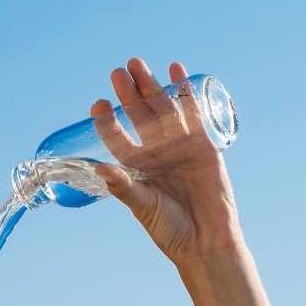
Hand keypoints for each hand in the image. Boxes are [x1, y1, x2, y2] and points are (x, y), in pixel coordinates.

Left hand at [90, 57, 247, 268]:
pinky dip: (184, 91)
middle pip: (138, 116)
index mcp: (135, 167)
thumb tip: (99, 169)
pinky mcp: (202, 143)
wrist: (206, 240)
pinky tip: (175, 69)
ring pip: (162, 109)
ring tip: (137, 64)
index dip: (106, 121)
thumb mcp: (143, 206)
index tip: (98, 106)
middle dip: (128, 94)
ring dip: (151, 86)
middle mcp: (154, 152)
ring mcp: (178, 145)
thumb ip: (123, 186)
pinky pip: (192, 112)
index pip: (116, 137)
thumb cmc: (170, 229)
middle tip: (118, 72)